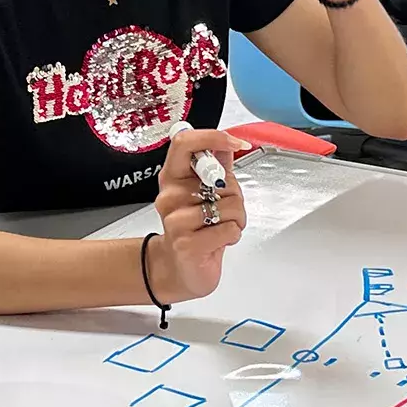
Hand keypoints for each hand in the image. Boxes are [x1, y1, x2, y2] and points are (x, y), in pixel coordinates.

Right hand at [148, 127, 249, 303]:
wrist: (181, 269)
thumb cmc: (195, 230)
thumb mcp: (204, 193)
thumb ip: (216, 167)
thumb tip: (227, 143)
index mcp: (172, 177)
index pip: (186, 143)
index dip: (214, 137)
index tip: (236, 142)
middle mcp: (169, 196)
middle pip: (221, 178)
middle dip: (235, 194)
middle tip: (225, 208)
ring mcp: (175, 220)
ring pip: (229, 205)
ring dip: (237, 218)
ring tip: (221, 227)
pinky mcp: (187, 243)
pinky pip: (229, 228)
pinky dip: (233, 235)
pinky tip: (219, 240)